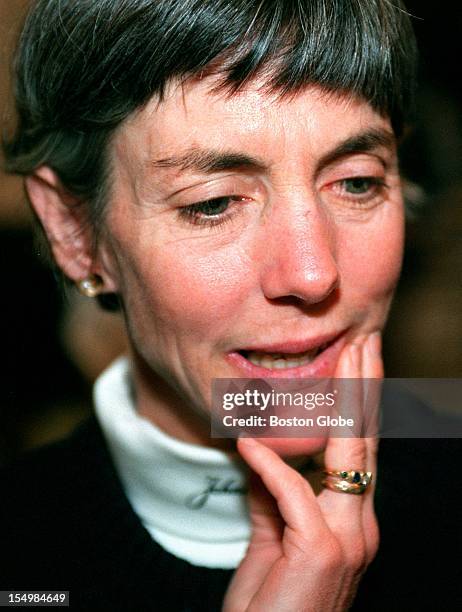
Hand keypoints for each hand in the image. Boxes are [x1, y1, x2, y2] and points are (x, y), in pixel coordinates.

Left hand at [222, 333, 381, 611]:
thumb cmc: (270, 605)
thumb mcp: (273, 538)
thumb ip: (274, 492)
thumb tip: (263, 449)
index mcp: (351, 519)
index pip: (360, 448)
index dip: (360, 402)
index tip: (357, 359)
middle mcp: (360, 524)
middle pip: (367, 440)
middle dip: (366, 385)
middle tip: (365, 339)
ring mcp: (347, 539)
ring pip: (351, 453)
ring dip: (342, 399)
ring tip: (341, 354)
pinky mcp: (320, 552)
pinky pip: (293, 492)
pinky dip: (269, 463)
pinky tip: (247, 438)